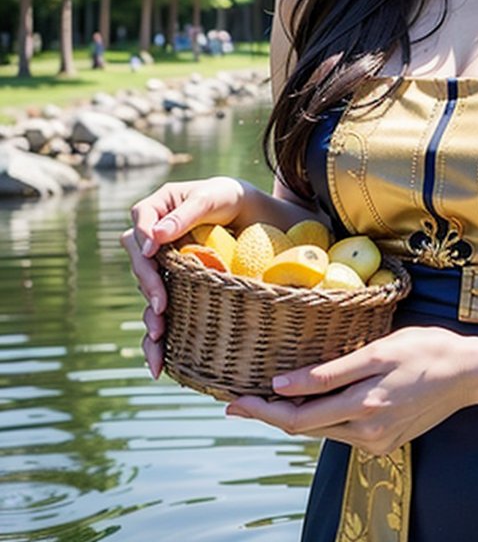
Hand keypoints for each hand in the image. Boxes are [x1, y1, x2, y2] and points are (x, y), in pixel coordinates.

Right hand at [120, 176, 248, 377]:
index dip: (143, 237)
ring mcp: (163, 263)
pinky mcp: (174, 285)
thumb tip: (157, 237)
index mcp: (159, 208)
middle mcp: (155, 237)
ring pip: (147, 288)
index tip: (153, 253)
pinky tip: (158, 362)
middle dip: (148, 283)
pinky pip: (159, 310)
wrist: (254, 216)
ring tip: (160, 333)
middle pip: (140, 259)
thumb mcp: (214, 198)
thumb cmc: (232, 198)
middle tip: (161, 304)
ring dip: (150, 312)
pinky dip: (156, 336)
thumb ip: (187, 214)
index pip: (141, 220)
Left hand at [225, 327, 477, 454]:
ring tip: (266, 399)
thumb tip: (283, 384)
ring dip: (292, 417)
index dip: (262, 410)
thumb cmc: (427, 350)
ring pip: (322, 432)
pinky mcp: (386, 441)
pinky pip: (342, 432)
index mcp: (364, 408)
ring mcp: (377, 441)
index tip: (233, 400)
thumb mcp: (378, 350)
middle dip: (268, 415)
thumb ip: (331, 372)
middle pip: (304, 428)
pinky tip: (310, 404)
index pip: (298, 417)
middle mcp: (367, 433)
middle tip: (237, 401)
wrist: (469, 373)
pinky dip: (321, 419)